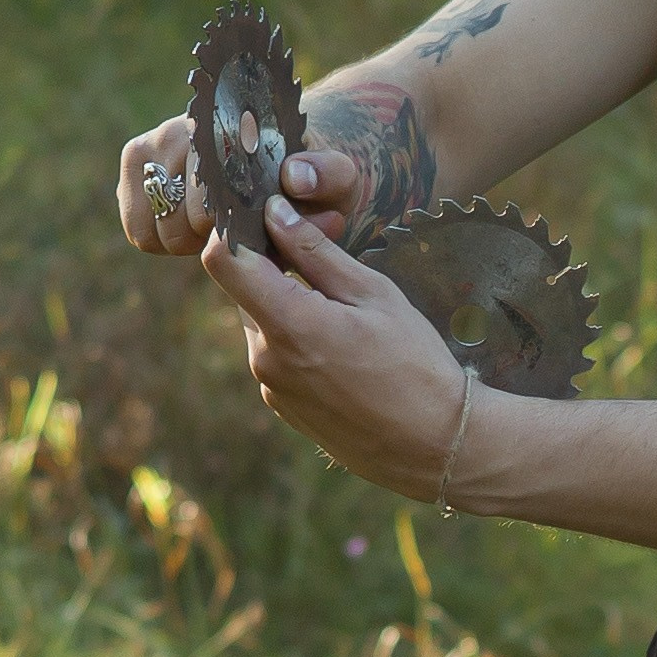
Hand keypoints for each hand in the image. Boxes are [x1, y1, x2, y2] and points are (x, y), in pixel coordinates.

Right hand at [119, 127, 360, 256]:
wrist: (290, 156)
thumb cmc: (316, 173)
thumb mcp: (338, 176)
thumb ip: (329, 175)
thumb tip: (294, 178)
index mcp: (228, 124)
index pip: (208, 195)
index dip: (229, 228)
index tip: (255, 229)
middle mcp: (180, 127)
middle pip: (177, 219)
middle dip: (211, 239)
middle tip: (242, 232)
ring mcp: (151, 145)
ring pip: (152, 228)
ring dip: (187, 242)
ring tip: (220, 229)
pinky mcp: (136, 165)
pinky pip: (139, 230)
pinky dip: (165, 241)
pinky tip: (196, 230)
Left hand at [201, 198, 466, 500]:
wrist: (433, 444)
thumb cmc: (415, 363)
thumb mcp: (375, 294)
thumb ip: (316, 252)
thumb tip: (275, 212)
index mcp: (289, 323)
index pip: (223, 260)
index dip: (237, 229)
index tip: (270, 218)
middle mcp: (266, 357)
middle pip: (245, 287)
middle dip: (276, 263)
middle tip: (329, 250)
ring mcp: (270, 385)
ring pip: (262, 319)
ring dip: (288, 302)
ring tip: (346, 308)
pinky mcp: (280, 405)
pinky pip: (275, 353)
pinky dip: (297, 336)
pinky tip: (344, 346)